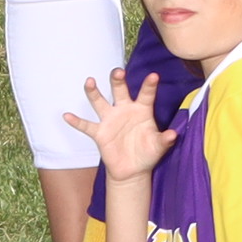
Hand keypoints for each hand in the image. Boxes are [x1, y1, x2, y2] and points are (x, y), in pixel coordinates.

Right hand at [74, 70, 172, 185]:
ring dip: (94, 92)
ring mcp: (110, 120)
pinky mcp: (100, 133)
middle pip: (120, 91)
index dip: (149, 86)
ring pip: (100, 102)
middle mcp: (124, 110)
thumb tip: (173, 135)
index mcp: (142, 110)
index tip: (154, 76)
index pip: (146, 95)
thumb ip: (165, 140)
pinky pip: (86, 126)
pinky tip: (67, 115)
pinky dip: (76, 122)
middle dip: (118, 80)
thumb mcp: (158, 147)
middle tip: (118, 71)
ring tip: (90, 81)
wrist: (133, 170)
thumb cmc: (148, 153)